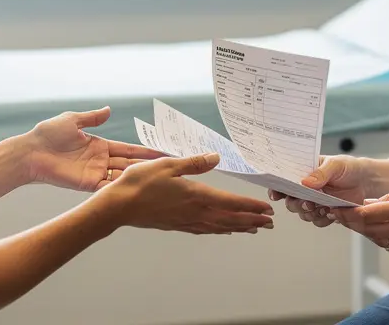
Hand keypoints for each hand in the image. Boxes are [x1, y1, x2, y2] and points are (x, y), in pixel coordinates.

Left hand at [24, 107, 164, 191]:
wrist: (30, 152)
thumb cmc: (48, 134)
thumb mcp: (72, 120)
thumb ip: (92, 117)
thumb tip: (108, 109)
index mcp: (100, 145)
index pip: (128, 149)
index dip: (145, 151)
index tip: (163, 151)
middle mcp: (101, 160)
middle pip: (130, 163)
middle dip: (148, 166)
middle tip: (170, 168)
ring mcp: (95, 173)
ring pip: (122, 176)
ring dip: (138, 178)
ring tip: (159, 180)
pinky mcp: (87, 184)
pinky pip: (108, 187)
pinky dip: (121, 187)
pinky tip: (137, 188)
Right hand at [101, 153, 275, 234]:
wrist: (119, 206)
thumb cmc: (141, 183)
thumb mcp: (168, 164)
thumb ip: (195, 162)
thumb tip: (216, 157)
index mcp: (197, 196)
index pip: (232, 203)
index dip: (251, 207)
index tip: (267, 210)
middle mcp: (196, 212)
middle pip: (231, 219)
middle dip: (252, 220)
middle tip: (270, 224)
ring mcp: (187, 221)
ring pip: (220, 227)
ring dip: (239, 228)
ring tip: (254, 229)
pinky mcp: (177, 225)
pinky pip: (206, 230)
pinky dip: (220, 230)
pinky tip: (223, 230)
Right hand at [268, 155, 369, 226]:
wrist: (367, 181)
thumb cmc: (349, 167)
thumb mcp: (335, 164)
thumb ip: (321, 173)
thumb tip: (305, 182)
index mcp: (303, 173)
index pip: (284, 181)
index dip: (276, 188)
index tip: (276, 194)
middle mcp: (306, 189)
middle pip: (290, 202)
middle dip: (296, 204)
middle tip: (308, 203)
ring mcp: (315, 202)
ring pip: (303, 214)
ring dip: (310, 213)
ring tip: (323, 207)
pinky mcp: (326, 212)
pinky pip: (317, 221)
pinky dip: (323, 219)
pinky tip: (332, 212)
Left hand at [332, 182, 388, 257]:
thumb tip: (368, 204)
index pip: (369, 215)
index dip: (351, 214)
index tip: (340, 210)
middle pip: (370, 231)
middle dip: (354, 224)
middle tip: (344, 217)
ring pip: (381, 241)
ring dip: (369, 232)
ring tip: (363, 221)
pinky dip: (387, 240)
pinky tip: (386, 230)